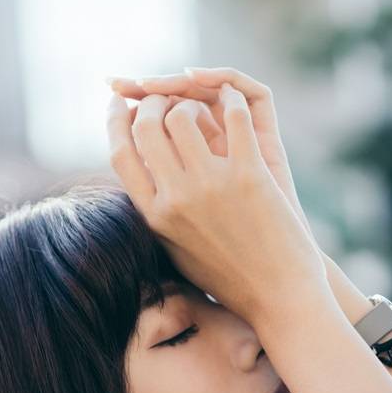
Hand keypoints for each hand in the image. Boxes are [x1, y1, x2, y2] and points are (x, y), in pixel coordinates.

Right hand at [105, 84, 328, 322]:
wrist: (276, 296)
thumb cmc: (227, 276)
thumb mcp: (177, 248)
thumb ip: (156, 212)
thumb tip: (139, 176)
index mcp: (154, 216)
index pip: (120, 154)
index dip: (115, 120)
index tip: (119, 102)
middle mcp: (176, 199)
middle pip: (148, 126)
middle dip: (154, 100)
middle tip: (166, 96)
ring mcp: (212, 186)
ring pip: (184, 114)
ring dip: (191, 98)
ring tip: (203, 103)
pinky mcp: (250, 175)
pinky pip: (234, 117)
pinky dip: (231, 99)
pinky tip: (232, 100)